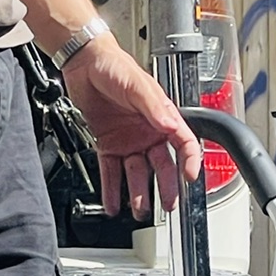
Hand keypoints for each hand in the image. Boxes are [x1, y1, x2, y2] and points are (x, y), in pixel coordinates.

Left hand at [60, 36, 203, 219]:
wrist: (85, 65)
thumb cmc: (115, 66)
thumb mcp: (138, 85)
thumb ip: (154, 106)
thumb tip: (169, 125)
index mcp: (163, 117)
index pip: (184, 143)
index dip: (190, 161)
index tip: (190, 177)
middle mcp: (148, 132)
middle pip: (161, 165)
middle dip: (165, 187)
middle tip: (168, 205)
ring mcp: (128, 140)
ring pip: (136, 173)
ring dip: (138, 193)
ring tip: (139, 210)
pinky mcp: (107, 144)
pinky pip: (110, 172)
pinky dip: (111, 190)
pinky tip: (113, 205)